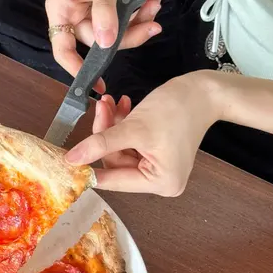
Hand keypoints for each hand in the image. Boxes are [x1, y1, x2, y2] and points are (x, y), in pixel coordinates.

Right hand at [45, 0, 162, 91]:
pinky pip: (128, 27)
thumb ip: (105, 12)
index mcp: (62, 11)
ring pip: (117, 38)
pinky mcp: (114, 15)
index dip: (76, 68)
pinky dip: (143, 16)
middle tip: (151, 25)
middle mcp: (76, 18)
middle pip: (99, 44)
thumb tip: (105, 43)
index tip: (95, 84)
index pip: (63, 49)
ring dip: (140, 25)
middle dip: (128, 35)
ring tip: (154, 4)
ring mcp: (95, 18)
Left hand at [65, 72, 219, 195]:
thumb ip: (101, 144)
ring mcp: (159, 167)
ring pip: (120, 149)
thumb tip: (71, 160)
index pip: (114, 180)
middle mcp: (160, 181)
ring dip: (112, 127)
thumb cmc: (178, 108)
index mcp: (160, 182)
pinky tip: (122, 107)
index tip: (66, 157)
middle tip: (101, 109)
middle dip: (105, 136)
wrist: (206, 89)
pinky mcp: (157, 152)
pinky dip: (123, 126)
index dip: (88, 166)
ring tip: (110, 103)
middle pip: (116, 162)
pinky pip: (130, 143)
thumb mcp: (134, 127)